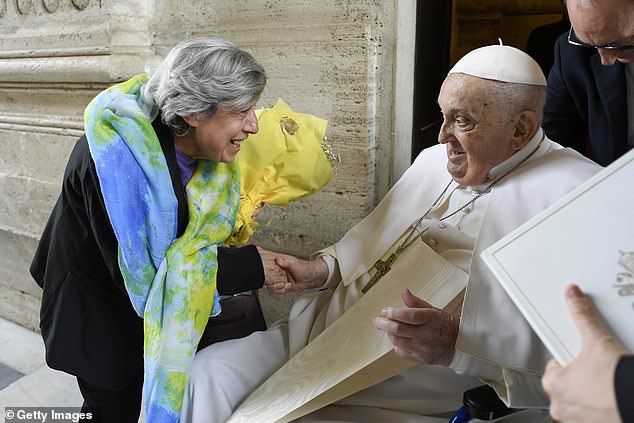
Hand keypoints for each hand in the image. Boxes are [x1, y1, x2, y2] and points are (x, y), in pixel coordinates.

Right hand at [258, 247, 327, 295]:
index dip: (264, 272)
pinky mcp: (280, 286)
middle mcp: (275, 271)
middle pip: (265, 279)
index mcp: (277, 263)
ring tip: (287, 285)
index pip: (264, 266)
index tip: (270, 277)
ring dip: (278, 289)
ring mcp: (277, 279)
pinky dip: (280, 293)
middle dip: (273, 284)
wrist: (312, 278)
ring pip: (269, 287)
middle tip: (282, 283)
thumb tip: (278, 260)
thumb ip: (286, 262)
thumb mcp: (294, 263)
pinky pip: (274, 292)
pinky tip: (287, 288)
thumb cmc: (305, 268)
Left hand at [373, 289, 458, 365]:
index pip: (409, 316)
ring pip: (398, 341)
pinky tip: (397, 338)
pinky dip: (395, 344)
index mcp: (431, 319)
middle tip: (378, 321)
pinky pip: (401, 352)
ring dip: (389, 333)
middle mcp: (426, 334)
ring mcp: (423, 348)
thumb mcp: (433, 310)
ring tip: (387, 328)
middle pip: (399, 329)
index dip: (394, 313)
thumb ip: (416, 302)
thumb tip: (404, 292)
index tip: (385, 310)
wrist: (457, 345)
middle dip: (384, 324)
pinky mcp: (420, 358)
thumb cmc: (443, 325)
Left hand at [541, 284, 625, 422]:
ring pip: (578, 398)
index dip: (570, 355)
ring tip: (606, 383)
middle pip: (566, 380)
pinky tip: (609, 397)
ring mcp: (574, 419)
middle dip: (582, 373)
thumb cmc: (616, 383)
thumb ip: (582, 316)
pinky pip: (590, 413)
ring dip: (589, 391)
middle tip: (599, 369)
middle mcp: (558, 405)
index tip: (582, 355)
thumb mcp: (597, 341)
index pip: (555, 362)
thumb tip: (572, 296)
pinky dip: (598, 406)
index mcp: (552, 383)